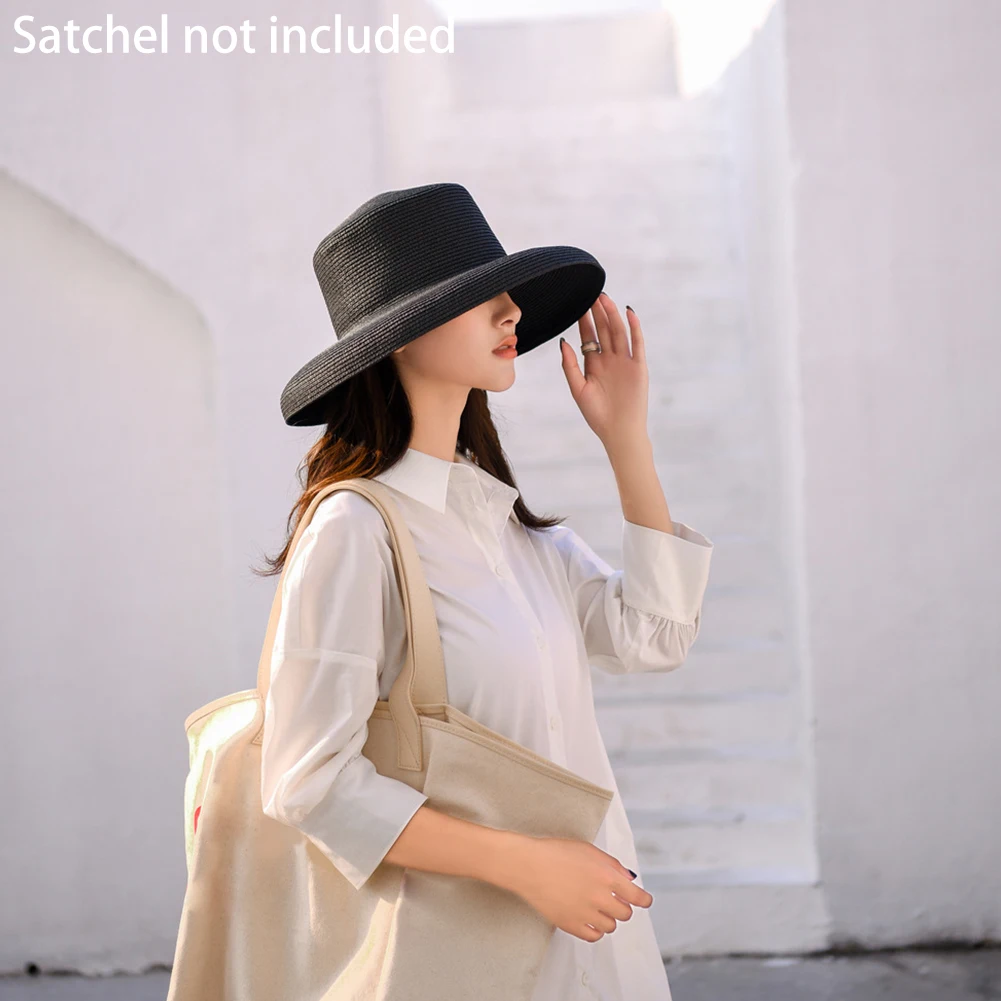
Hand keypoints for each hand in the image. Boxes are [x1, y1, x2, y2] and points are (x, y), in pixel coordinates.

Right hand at [500, 834, 652, 942]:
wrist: (529, 865)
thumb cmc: (555, 853)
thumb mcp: (588, 850)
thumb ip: (612, 865)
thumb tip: (628, 879)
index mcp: (607, 876)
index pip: (637, 896)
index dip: (643, 900)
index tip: (644, 901)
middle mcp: (600, 897)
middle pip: (625, 914)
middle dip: (621, 907)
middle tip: (613, 901)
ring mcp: (586, 913)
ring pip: (611, 927)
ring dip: (607, 918)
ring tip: (596, 908)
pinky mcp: (572, 925)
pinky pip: (594, 936)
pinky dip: (595, 930)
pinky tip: (589, 920)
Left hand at [559, 291, 648, 450]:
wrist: (619, 431)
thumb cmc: (596, 414)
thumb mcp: (578, 389)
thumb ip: (569, 366)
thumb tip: (563, 342)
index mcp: (594, 364)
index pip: (589, 337)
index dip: (585, 321)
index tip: (579, 305)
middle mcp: (610, 360)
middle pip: (604, 331)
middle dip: (599, 313)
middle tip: (593, 294)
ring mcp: (625, 362)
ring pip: (619, 333)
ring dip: (613, 316)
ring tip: (606, 299)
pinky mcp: (639, 367)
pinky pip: (637, 344)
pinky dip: (635, 328)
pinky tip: (629, 313)